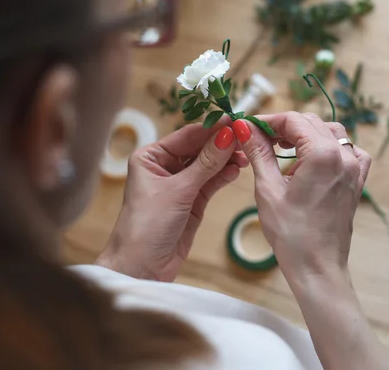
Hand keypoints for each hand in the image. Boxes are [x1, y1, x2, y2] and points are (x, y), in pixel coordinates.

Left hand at [97, 120, 247, 281]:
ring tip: (245, 155)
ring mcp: (180, 184)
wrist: (142, 267)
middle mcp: (164, 167)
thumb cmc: (147, 225)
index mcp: (150, 157)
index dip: (211, 128)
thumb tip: (228, 135)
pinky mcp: (192, 201)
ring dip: (226, 159)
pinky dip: (224, 175)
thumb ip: (206, 163)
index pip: (187, 136)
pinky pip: (211, 182)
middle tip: (246, 138)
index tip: (235, 121)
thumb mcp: (178, 191)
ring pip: (208, 165)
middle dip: (222, 143)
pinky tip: (237, 168)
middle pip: (199, 148)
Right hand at [231, 112, 370, 287]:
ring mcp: (354, 168)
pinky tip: (314, 158)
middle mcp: (344, 156)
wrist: (317, 266)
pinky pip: (349, 150)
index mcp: (323, 155)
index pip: (293, 120)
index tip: (249, 126)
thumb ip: (259, 153)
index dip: (268, 120)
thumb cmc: (291, 234)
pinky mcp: (356, 181)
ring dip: (306, 134)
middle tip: (260, 138)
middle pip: (312, 123)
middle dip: (284, 126)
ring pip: (331, 132)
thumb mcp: (268, 189)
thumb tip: (245, 128)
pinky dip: (330, 146)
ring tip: (283, 148)